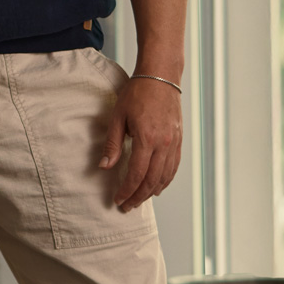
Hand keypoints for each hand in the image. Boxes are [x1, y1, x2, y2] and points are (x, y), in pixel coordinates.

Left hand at [99, 75, 181, 210]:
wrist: (161, 76)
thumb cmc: (137, 92)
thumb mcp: (118, 116)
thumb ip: (112, 144)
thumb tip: (104, 167)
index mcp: (147, 138)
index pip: (136, 174)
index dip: (126, 190)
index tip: (118, 200)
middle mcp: (164, 143)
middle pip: (152, 180)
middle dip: (138, 197)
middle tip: (127, 207)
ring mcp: (174, 142)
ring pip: (165, 176)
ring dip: (152, 192)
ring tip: (140, 200)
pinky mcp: (179, 139)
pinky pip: (174, 166)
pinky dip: (166, 180)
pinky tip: (157, 187)